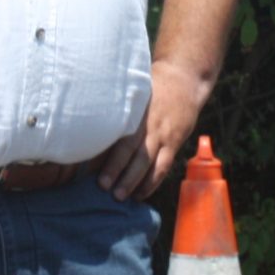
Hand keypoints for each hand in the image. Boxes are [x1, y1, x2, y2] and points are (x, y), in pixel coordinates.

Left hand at [95, 60, 212, 200]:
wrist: (185, 78)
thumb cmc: (151, 87)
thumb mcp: (133, 93)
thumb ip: (117, 110)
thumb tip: (90, 129)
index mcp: (133, 110)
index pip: (117, 133)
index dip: (105, 149)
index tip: (90, 165)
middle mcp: (147, 123)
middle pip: (131, 149)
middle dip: (116, 169)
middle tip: (103, 187)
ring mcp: (162, 134)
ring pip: (147, 161)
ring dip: (134, 181)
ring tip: (120, 196)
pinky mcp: (174, 142)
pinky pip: (163, 166)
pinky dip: (152, 182)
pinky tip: (140, 194)